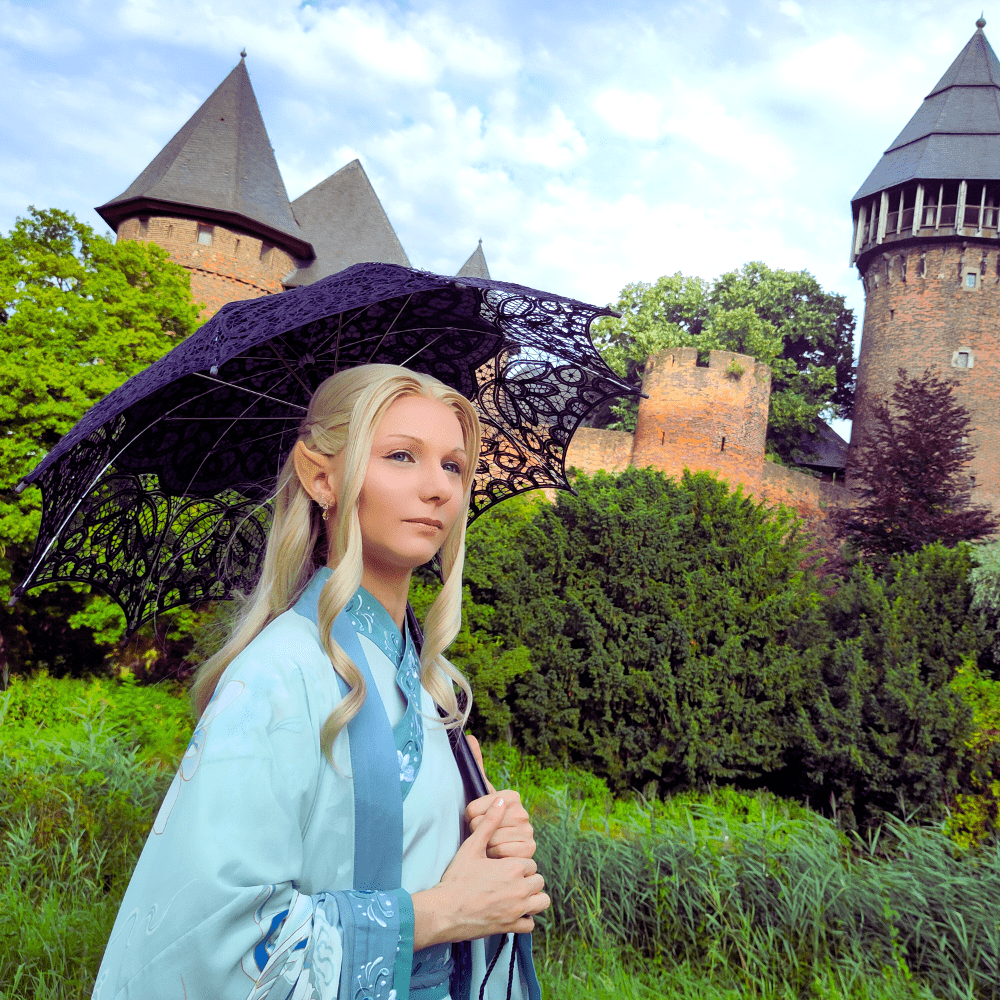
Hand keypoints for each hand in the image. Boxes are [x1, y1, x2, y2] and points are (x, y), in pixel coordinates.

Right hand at [412, 796, 549, 948]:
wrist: (444, 910)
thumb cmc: (457, 878)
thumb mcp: (472, 847)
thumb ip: (489, 823)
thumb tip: (501, 800)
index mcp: (514, 867)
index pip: (531, 863)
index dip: (519, 864)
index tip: (505, 867)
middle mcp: (520, 889)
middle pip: (538, 881)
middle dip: (527, 879)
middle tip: (509, 880)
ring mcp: (517, 910)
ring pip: (542, 902)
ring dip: (533, 898)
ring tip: (517, 895)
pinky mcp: (510, 927)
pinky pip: (530, 924)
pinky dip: (525, 919)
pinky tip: (513, 912)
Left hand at [464, 735, 536, 860]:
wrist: (499, 847)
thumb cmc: (487, 820)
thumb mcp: (480, 793)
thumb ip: (477, 765)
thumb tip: (470, 737)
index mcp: (511, 795)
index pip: (473, 809)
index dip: (468, 817)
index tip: (475, 818)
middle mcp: (523, 811)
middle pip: (481, 825)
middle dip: (477, 833)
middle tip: (483, 833)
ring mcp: (528, 831)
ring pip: (491, 839)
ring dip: (486, 846)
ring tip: (490, 843)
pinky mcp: (530, 850)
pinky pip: (501, 852)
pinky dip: (495, 855)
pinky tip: (498, 854)